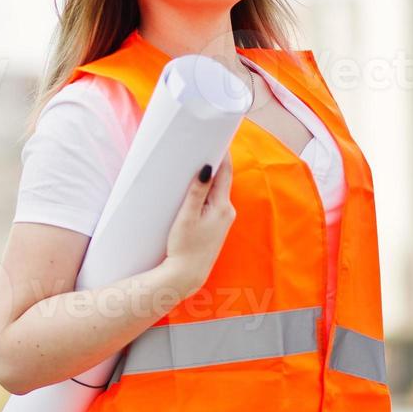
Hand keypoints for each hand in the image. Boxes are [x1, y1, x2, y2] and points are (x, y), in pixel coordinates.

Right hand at [160, 153, 234, 297]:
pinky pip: (213, 201)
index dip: (222, 153)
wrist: (186, 275)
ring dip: (209, 178)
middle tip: (200, 145)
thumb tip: (207, 167)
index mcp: (223, 206)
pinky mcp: (216, 226)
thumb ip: (198, 191)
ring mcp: (223, 220)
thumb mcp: (187, 216)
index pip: (226, 172)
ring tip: (195, 163)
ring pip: (217, 191)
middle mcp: (228, 211)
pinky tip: (195, 190)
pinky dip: (206, 192)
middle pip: (222, 179)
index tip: (215, 136)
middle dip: (213, 163)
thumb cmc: (184, 247)